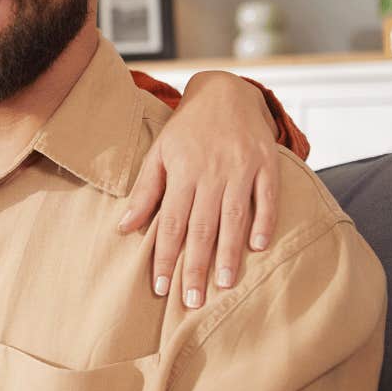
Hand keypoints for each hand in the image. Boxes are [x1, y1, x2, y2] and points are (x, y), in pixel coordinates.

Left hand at [117, 72, 281, 307]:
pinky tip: (258, 246)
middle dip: (197, 266)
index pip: (170, 222)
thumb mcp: (160, 153)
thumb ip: (145, 191)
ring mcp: (241, 167)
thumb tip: (124, 227)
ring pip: (235, 215)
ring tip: (225, 283)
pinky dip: (264, 221)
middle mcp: (212, 172)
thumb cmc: (188, 128)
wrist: (225, 91)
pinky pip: (267, 196)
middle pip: (202, 226)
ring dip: (229, 251)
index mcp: (183, 172)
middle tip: (194, 299)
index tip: (161, 287)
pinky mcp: (266, 163)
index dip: (165, 256)